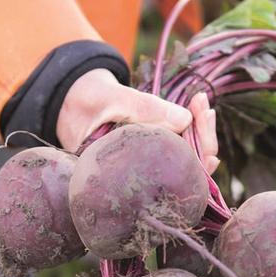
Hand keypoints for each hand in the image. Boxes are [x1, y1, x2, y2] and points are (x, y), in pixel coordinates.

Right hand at [57, 69, 218, 173]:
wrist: (72, 100)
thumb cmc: (85, 101)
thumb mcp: (109, 98)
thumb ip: (142, 108)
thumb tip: (184, 120)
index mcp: (127, 175)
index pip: (173, 178)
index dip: (195, 153)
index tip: (200, 116)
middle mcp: (141, 176)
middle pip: (186, 173)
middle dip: (203, 138)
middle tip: (204, 106)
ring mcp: (147, 166)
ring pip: (185, 161)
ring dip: (200, 131)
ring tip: (202, 104)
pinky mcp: (151, 154)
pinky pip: (178, 149)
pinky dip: (191, 129)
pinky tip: (198, 110)